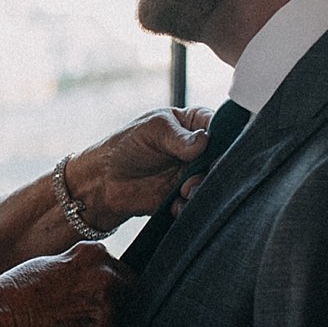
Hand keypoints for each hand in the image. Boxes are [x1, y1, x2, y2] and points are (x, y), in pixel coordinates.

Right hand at [0, 242, 131, 326]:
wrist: (0, 323)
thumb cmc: (16, 293)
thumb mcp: (55, 263)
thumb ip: (84, 268)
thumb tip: (101, 278)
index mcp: (95, 255)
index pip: (122, 270)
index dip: (110, 283)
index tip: (94, 293)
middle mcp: (106, 280)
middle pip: (128, 293)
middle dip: (112, 302)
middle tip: (82, 311)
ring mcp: (107, 312)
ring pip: (122, 319)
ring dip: (106, 323)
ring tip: (74, 325)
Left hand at [64, 107, 215, 225]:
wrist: (103, 182)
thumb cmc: (125, 147)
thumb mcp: (152, 131)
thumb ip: (179, 137)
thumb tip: (204, 141)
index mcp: (192, 122)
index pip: (221, 125)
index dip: (224, 138)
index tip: (213, 150)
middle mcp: (198, 147)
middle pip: (223, 156)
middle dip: (214, 168)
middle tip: (196, 176)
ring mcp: (193, 171)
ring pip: (213, 180)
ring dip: (202, 188)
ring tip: (183, 191)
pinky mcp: (185, 193)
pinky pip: (199, 200)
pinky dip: (191, 204)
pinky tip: (176, 203)